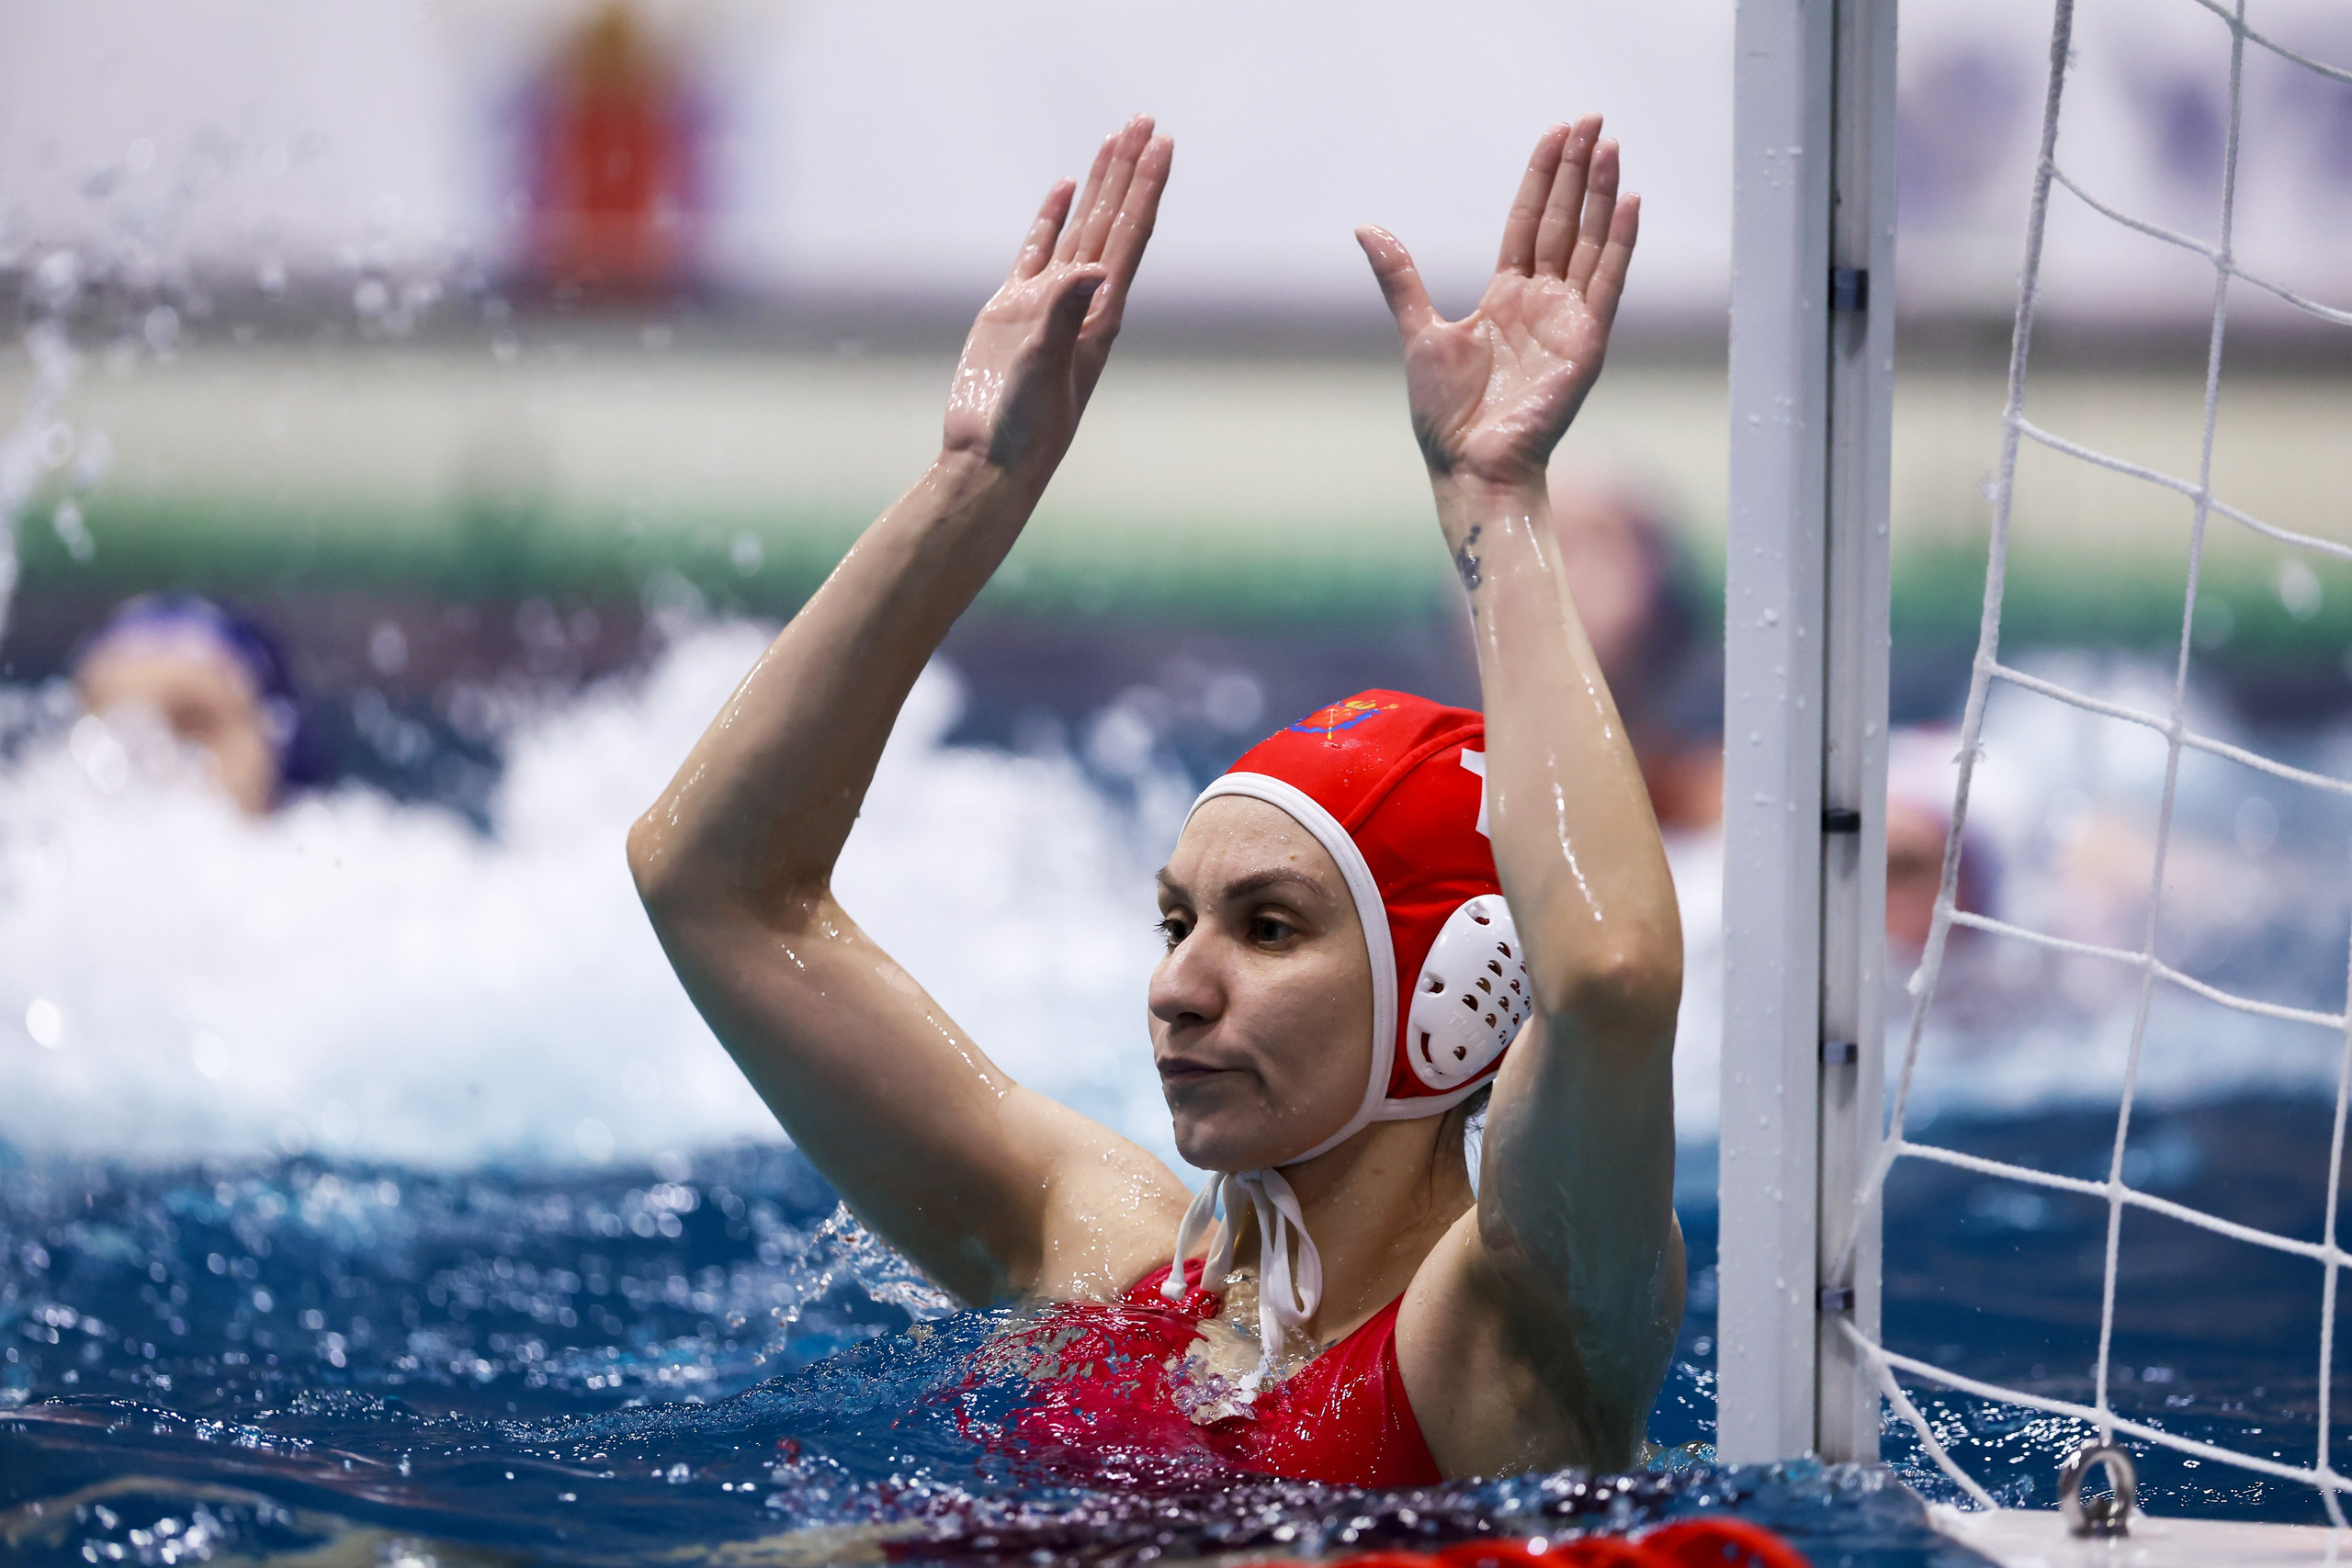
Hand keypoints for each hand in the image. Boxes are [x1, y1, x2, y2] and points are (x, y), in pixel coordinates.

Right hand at [942, 115, 1173, 483]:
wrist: (990, 463)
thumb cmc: (1024, 430)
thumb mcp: (1044, 371)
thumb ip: (1063, 317)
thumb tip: (1092, 271)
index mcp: (1099, 315)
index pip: (1129, 236)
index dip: (1145, 187)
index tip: (1161, 142)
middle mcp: (1081, 303)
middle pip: (1112, 221)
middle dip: (1128, 171)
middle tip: (1145, 120)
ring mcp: (1046, 304)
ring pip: (1080, 228)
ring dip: (1099, 184)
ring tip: (1114, 140)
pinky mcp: (1012, 312)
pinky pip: (1037, 251)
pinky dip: (1052, 216)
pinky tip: (1062, 188)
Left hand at [1357, 118, 1637, 492]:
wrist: (1469, 464)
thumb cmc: (1445, 414)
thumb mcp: (1418, 331)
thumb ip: (1400, 277)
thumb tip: (1366, 227)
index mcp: (1506, 296)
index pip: (1529, 220)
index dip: (1542, 177)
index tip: (1556, 133)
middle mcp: (1542, 302)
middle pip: (1563, 220)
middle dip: (1576, 170)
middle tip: (1591, 119)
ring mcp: (1568, 320)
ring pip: (1588, 242)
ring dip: (1600, 194)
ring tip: (1610, 145)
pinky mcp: (1587, 343)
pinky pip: (1606, 284)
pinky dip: (1619, 244)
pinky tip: (1629, 203)